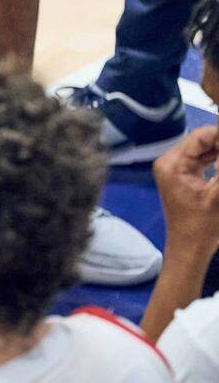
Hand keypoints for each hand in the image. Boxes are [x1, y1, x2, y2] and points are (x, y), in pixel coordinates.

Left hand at [153, 126, 218, 256]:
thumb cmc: (202, 225)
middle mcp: (168, 160)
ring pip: (204, 148)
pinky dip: (216, 159)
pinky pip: (201, 158)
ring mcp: (173, 167)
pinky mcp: (180, 173)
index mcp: (173, 164)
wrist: (188, 246)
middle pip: (202, 139)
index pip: (202, 136)